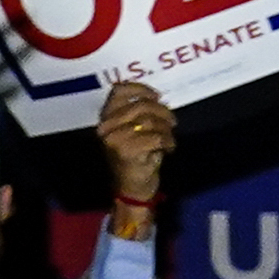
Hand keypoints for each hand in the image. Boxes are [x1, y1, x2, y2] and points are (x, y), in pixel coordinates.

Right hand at [97, 75, 175, 219]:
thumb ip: (137, 114)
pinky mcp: (127, 151)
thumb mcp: (130, 132)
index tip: (157, 96)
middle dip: (162, 112)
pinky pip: (155, 137)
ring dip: (166, 128)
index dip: (141, 89)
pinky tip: (169, 148)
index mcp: (105, 118)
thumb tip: (157, 99)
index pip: (119, 91)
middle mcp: (106, 126)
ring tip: (169, 138)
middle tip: (172, 122)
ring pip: (149, 121)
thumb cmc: (134, 159)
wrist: (131, 189)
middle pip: (140, 105)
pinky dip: (167, 141)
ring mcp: (114, 139)